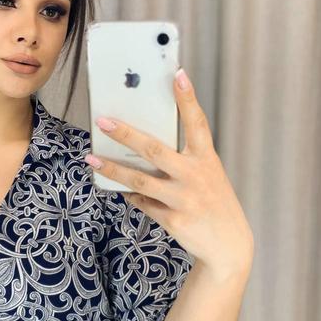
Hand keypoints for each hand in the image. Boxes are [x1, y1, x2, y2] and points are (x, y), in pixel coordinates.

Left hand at [85, 67, 253, 272]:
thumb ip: (184, 161)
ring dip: (112, 169)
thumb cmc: (212, 203)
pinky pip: (142, 202)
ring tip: (91, 159)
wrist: (228, 246)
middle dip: (126, 134)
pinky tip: (120, 189)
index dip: (187, 99)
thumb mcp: (208, 176)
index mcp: (207, 159)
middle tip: (104, 121)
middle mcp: (196, 176)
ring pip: (139, 179)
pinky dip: (130, 195)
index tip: (177, 74)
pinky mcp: (174, 219)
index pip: (197, 123)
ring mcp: (184, 199)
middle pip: (154, 149)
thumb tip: (143, 146)